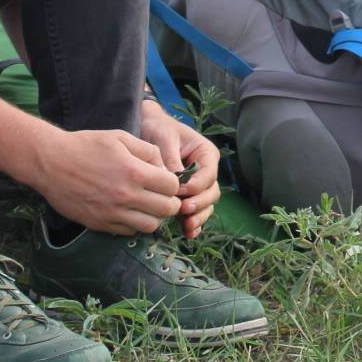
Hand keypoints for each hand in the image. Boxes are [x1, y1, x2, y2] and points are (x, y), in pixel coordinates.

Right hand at [30, 127, 180, 235]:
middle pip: (167, 210)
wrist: (50, 162)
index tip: (166, 180)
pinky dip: (135, 224)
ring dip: (154, 217)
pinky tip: (130, 212)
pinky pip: (129, 232)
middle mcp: (126, 196)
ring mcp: (112, 213)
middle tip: (162, 196)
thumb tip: (165, 168)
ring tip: (148, 206)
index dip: (174, 183)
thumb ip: (148, 151)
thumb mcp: (120, 138)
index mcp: (134, 172)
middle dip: (170, 202)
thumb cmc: (86, 145)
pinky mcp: (100, 224)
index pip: (172, 187)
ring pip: (150, 226)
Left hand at [140, 98, 222, 238]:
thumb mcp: (165, 138)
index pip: (208, 174)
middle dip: (200, 203)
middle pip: (211, 192)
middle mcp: (206, 171)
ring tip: (187, 225)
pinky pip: (196, 211)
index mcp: (206, 154)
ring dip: (199, 216)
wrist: (149, 129)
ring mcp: (198, 185)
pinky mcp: (188, 195)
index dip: (196, 185)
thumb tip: (175, 181)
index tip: (180, 191)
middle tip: (183, 209)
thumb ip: (171, 158)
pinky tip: (188, 233)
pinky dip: (194, 222)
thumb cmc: (159, 129)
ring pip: (206, 204)